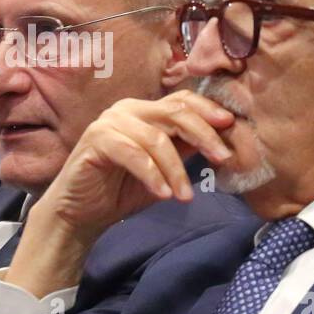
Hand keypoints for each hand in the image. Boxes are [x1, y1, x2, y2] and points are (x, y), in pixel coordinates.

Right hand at [2, 91, 233, 296]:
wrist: (81, 212)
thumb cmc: (122, 190)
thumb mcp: (164, 170)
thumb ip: (185, 150)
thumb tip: (222, 137)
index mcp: (146, 112)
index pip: (182, 100)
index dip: (208, 110)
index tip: (231, 125)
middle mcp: (128, 109)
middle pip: (175, 111)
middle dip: (204, 134)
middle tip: (222, 158)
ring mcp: (110, 121)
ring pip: (156, 138)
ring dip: (176, 170)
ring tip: (185, 196)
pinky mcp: (96, 139)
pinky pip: (133, 153)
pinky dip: (152, 175)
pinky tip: (163, 195)